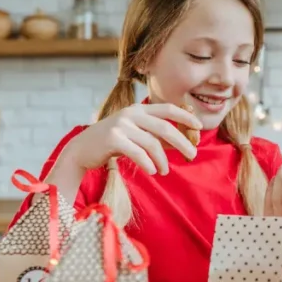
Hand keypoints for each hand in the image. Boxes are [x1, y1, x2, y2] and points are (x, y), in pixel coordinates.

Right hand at [60, 102, 201, 174]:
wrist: (82, 149)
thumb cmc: (113, 144)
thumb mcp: (136, 136)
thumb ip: (156, 137)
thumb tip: (183, 144)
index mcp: (138, 110)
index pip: (167, 108)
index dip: (185, 116)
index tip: (200, 126)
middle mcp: (131, 114)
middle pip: (165, 128)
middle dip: (182, 142)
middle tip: (192, 155)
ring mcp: (121, 125)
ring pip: (152, 143)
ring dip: (163, 160)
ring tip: (164, 171)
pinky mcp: (113, 138)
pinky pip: (138, 152)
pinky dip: (148, 163)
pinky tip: (152, 172)